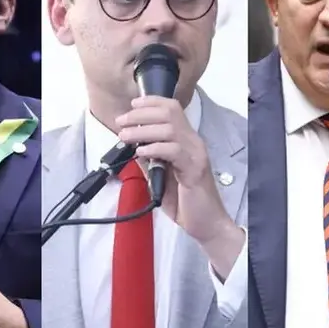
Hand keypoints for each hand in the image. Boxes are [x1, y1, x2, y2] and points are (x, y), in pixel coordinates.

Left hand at [115, 95, 243, 277]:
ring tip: (125, 136)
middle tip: (121, 122)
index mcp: (186, 141)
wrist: (207, 224)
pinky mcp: (195, 169)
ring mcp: (196, 154)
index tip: (132, 104)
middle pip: (169, 112)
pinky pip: (174, 150)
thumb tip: (132, 146)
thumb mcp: (161, 177)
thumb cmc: (186, 202)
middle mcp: (193, 142)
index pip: (172, 108)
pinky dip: (154, 148)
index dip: (151, 102)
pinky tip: (141, 152)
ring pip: (170, 128)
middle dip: (141, 114)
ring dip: (143, 130)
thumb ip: (149, 160)